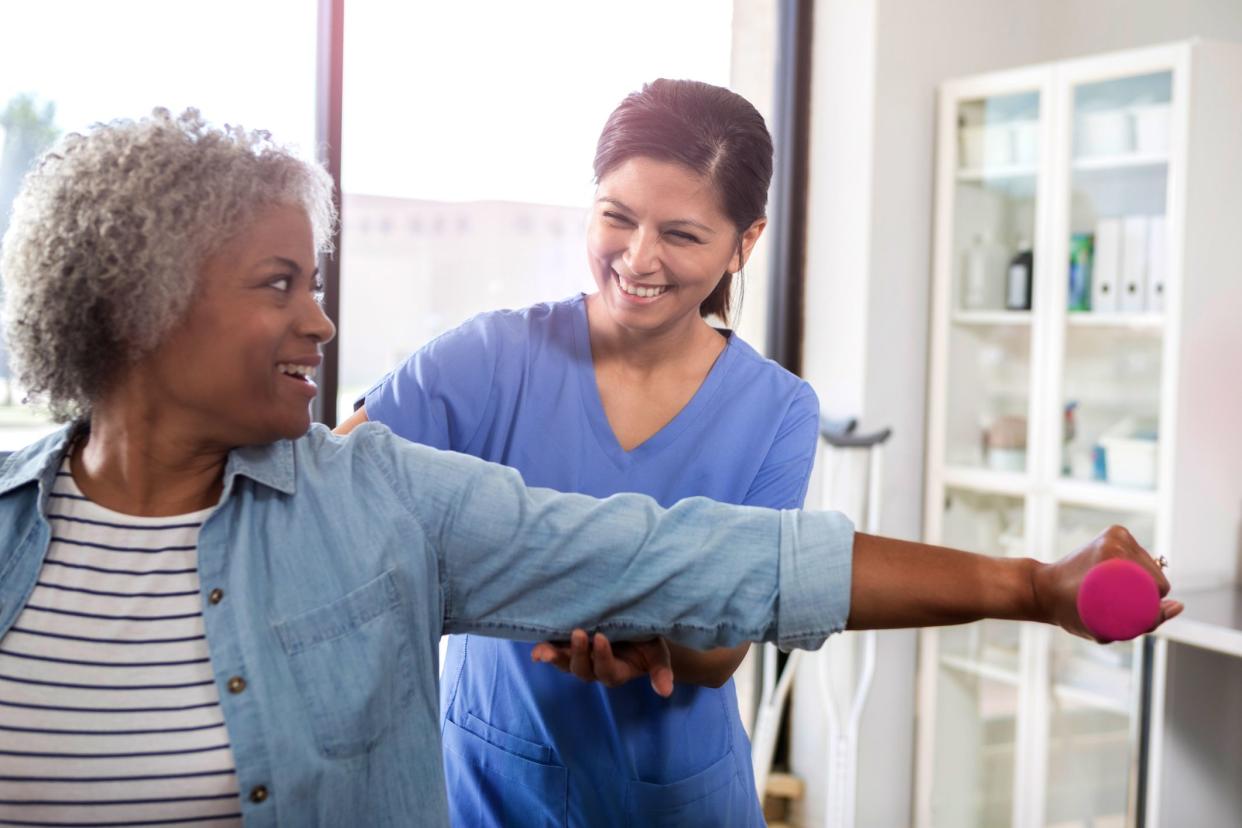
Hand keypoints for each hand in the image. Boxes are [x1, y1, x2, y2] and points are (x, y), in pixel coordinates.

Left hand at [531, 629, 674, 696]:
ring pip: (565, 664)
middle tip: (579, 633)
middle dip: (578, 654)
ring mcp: (579, 658)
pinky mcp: (568, 646)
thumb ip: (661, 670)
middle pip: (582, 671)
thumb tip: (666, 691)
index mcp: (616, 671)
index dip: (603, 658)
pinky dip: (544, 651)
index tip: (601, 638)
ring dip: (554, 657)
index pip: (607, 671)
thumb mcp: (658, 653)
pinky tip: (535, 649)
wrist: (635, 627)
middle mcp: (595, 668)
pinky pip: (555, 651)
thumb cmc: (646, 641)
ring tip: (543, 651)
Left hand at [1034, 525, 1183, 641]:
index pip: (1157, 585)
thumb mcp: (1103, 626)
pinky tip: (1124, 581)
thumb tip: (1179, 605)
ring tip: (1118, 596)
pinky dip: (1139, 573)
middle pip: (1155, 576)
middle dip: (1148, 596)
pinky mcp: (1115, 534)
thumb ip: (1146, 621)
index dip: (1152, 606)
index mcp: (1113, 552)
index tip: (1130, 616)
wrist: (1043, 589)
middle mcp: (1116, 538)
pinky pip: (1141, 559)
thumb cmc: (1070, 610)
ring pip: (1150, 569)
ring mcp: (1116, 534)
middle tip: (1120, 608)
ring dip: (1143, 585)